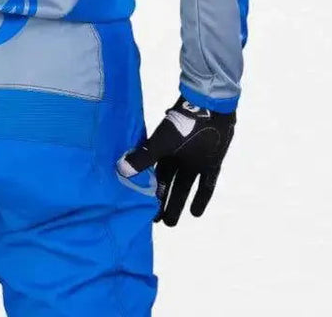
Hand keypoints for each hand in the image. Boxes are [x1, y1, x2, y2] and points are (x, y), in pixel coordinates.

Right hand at [118, 97, 234, 226]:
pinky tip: (195, 214)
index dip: (148, 192)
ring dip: (178, 203)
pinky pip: (206, 184)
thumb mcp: (161, 142)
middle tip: (157, 222)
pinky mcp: (211, 164)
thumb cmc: (182, 124)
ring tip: (171, 223)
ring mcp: (195, 162)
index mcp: (163, 151)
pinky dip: (201, 198)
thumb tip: (120, 169)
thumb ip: (143, 156)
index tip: (142, 209)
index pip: (153, 176)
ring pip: (184, 187)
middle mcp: (177, 159)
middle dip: (163, 202)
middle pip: (168, 185)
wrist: (210, 108)